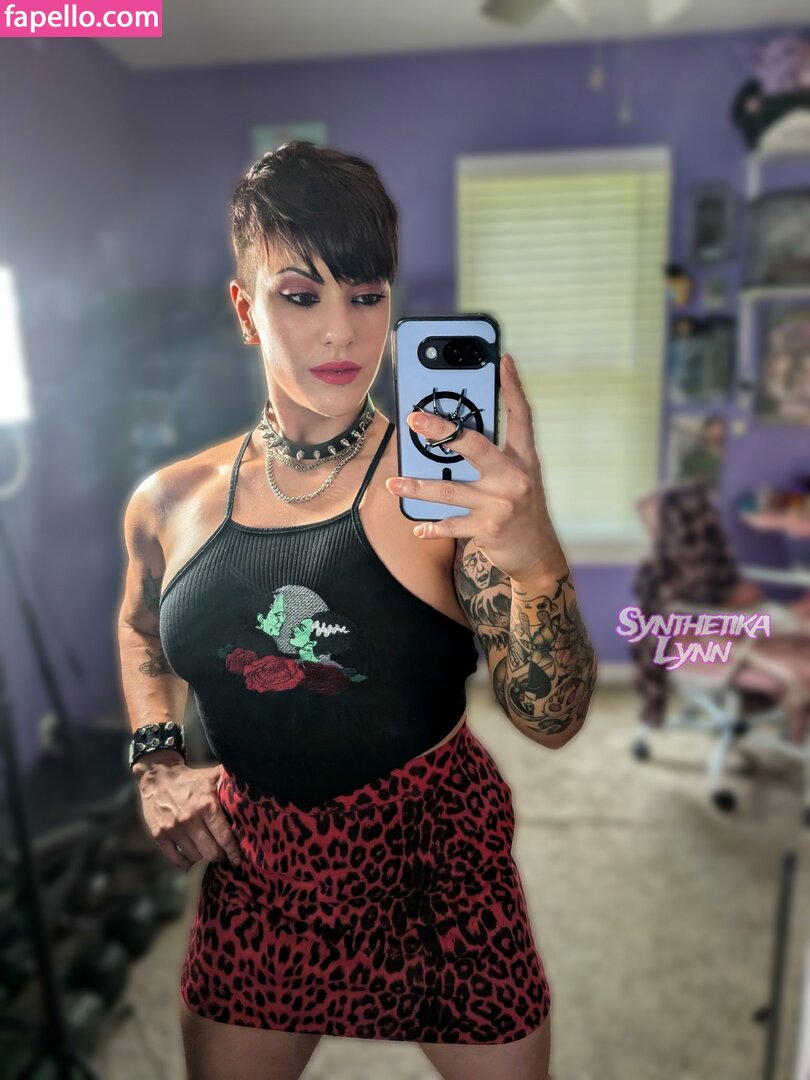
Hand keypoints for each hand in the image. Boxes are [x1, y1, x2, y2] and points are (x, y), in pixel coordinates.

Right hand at [136, 760, 242, 872]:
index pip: (225, 837)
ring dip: (203, 857)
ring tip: (207, 849)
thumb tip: (256, 787)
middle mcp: (190, 819)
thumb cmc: (191, 779)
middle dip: (220, 856)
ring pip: (194, 857)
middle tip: (223, 855)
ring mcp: (173, 829)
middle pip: (211, 852)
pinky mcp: (159, 835)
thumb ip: (232, 783)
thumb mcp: (213, 776)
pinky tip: (191, 860)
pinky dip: (185, 863)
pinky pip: (175, 859)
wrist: (158, 777)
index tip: (238, 859)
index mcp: (207, 805)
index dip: (234, 852)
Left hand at [384, 352, 567, 580]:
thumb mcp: (520, 478)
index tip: (504, 361)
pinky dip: (432, 527)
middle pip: (475, 447)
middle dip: (442, 432)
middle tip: (415, 421)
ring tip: (393, 483)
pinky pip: (450, 525)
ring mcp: (500, 504)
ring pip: (449, 491)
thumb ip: (497, 458)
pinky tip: (417, 526)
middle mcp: (514, 478)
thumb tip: (457, 437)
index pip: (521, 417)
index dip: (514, 388)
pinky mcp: (487, 528)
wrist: (539, 554)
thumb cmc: (524, 510)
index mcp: (525, 460)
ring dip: (417, 487)